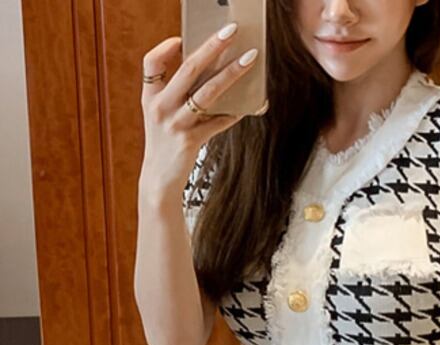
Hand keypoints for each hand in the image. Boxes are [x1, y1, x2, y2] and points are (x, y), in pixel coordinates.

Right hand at [140, 26, 257, 192]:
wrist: (159, 179)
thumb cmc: (166, 143)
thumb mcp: (161, 115)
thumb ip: (176, 94)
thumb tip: (212, 71)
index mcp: (150, 97)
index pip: (151, 63)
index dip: (166, 47)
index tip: (183, 38)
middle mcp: (160, 108)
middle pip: (188, 69)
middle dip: (212, 47)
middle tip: (232, 31)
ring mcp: (175, 124)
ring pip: (208, 92)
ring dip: (231, 74)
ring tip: (249, 60)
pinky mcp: (191, 141)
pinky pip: (218, 122)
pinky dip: (234, 112)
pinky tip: (248, 104)